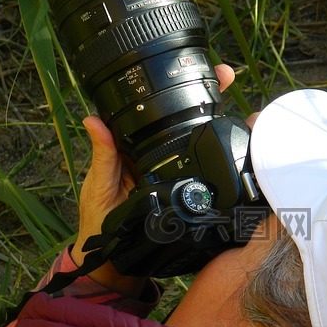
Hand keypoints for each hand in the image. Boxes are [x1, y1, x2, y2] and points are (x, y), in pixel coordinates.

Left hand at [71, 64, 235, 293]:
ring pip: (194, 141)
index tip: (187, 69)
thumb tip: (92, 120)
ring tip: (233, 101)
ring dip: (215, 121)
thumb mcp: (99, 184)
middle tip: (225, 75)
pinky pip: (200, 168)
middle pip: (181, 120)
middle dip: (206, 96)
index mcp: (132, 147)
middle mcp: (155, 155)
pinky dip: (216, 156)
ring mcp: (171, 171)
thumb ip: (103, 154)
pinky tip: (231, 142)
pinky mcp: (183, 189)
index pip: (152, 112)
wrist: (115, 257)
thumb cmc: (100, 219)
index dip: (170, 90)